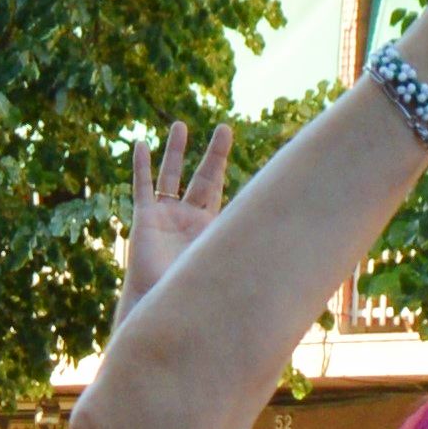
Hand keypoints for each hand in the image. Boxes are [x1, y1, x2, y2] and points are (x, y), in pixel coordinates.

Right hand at [119, 121, 232, 304]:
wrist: (162, 302)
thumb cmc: (194, 287)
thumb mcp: (222, 256)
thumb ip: (242, 239)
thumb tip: (285, 233)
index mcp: (207, 224)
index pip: (219, 188)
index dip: (226, 166)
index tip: (238, 148)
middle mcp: (187, 216)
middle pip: (202, 177)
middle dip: (214, 154)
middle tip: (225, 129)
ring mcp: (165, 216)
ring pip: (171, 176)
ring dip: (176, 151)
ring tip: (180, 126)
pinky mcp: (145, 218)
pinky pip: (142, 186)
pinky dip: (141, 166)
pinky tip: (141, 144)